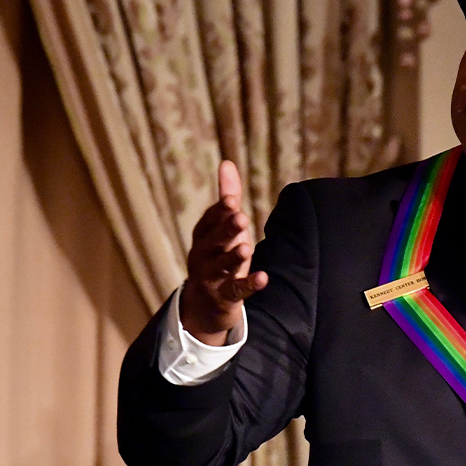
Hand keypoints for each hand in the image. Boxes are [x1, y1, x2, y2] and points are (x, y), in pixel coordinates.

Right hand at [180, 160, 268, 344]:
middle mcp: (202, 256)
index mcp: (202, 237)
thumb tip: (227, 163)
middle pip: (213, 242)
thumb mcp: (223, 228)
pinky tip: (263, 278)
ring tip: (247, 248)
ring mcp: (211, 278)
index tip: (231, 201)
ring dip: (233, 257)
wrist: (206, 302)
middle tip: (241, 217)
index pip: (209, 222)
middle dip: (226, 230)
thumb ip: (227, 199)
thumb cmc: (218, 255)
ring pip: (221, 267)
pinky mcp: (224, 297)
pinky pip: (236, 290)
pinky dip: (249, 284)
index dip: (220, 212)